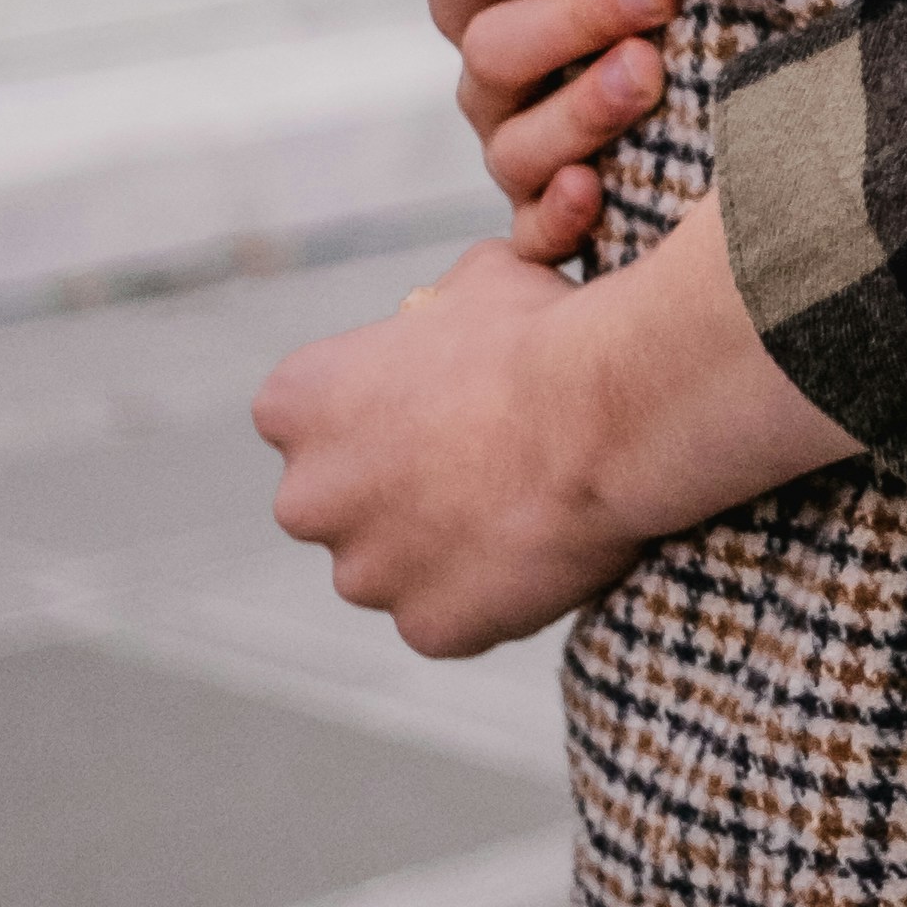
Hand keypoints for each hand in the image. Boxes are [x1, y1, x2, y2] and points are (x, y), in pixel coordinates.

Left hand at [257, 241, 661, 655]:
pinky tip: (537, 554)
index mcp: (296, 402)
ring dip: (436, 550)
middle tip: (475, 466)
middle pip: (338, 503)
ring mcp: (365, 573)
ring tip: (517, 512)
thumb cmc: (544, 335)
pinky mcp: (426, 627)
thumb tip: (447, 312)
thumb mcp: (479, 279)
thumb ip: (436, 308)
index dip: (372, 414)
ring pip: (390, 569)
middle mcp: (306, 497)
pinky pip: (451, 617)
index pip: (304, 418)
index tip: (427, 408)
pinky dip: (487, 597)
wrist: (610, 412)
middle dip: (390, 493)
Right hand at [437, 0, 679, 259]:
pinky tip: (597, 191)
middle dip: (574, 13)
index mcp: (491, 1)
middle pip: (494, 51)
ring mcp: (519, 157)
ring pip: (513, 145)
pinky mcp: (556, 226)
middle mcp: (494, 82)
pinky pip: (532, 237)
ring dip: (577, 110)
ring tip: (650, 73)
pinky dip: (556, 218)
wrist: (725, 92)